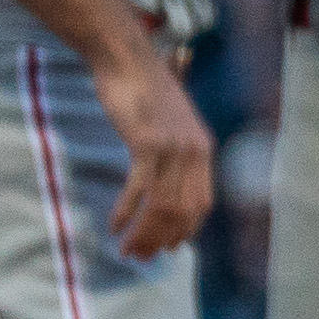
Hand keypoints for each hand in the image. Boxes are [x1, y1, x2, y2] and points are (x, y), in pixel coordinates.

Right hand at [101, 47, 214, 263]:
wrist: (128, 61)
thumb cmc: (144, 92)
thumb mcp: (170, 125)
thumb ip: (174, 153)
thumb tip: (165, 186)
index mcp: (203, 149)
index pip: (202, 202)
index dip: (185, 229)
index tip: (168, 247)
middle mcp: (195, 151)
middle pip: (182, 209)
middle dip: (161, 238)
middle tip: (141, 257)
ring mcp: (173, 147)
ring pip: (162, 204)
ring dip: (144, 232)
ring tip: (127, 249)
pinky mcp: (148, 143)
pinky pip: (141, 188)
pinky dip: (128, 211)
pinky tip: (115, 226)